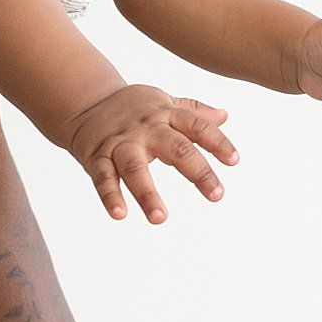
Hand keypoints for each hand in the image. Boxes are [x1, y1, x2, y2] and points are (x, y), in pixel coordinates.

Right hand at [63, 84, 239, 223]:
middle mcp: (145, 128)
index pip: (197, 126)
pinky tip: (120, 214)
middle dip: (198, 171)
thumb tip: (224, 115)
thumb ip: (193, 112)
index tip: (234, 161)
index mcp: (165, 114)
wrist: (87, 102)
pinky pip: (103, 177)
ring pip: (134, 167)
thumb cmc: (134, 108)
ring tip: (159, 218)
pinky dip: (110, 196)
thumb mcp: (164, 103)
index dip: (217, 141)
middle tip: (217, 195)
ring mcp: (120, 142)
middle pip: (175, 147)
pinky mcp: (97, 157)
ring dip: (146, 192)